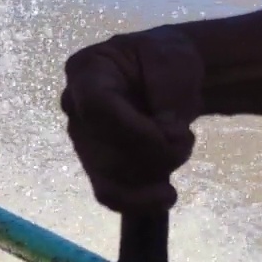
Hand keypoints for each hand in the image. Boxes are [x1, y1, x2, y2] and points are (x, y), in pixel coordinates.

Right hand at [60, 27, 205, 213]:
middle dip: (154, 153)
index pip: (96, 107)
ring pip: (109, 177)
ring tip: (181, 151)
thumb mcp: (174, 59)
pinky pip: (109, 195)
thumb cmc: (166, 60)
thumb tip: (165, 133)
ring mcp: (83, 141)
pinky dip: (139, 202)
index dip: (134, 129)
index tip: (172, 134)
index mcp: (86, 72)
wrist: (167, 77)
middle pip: (103, 149)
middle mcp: (75, 109)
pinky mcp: (97, 166)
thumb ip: (169, 91)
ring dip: (155, 173)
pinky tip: (166, 197)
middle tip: (186, 137)